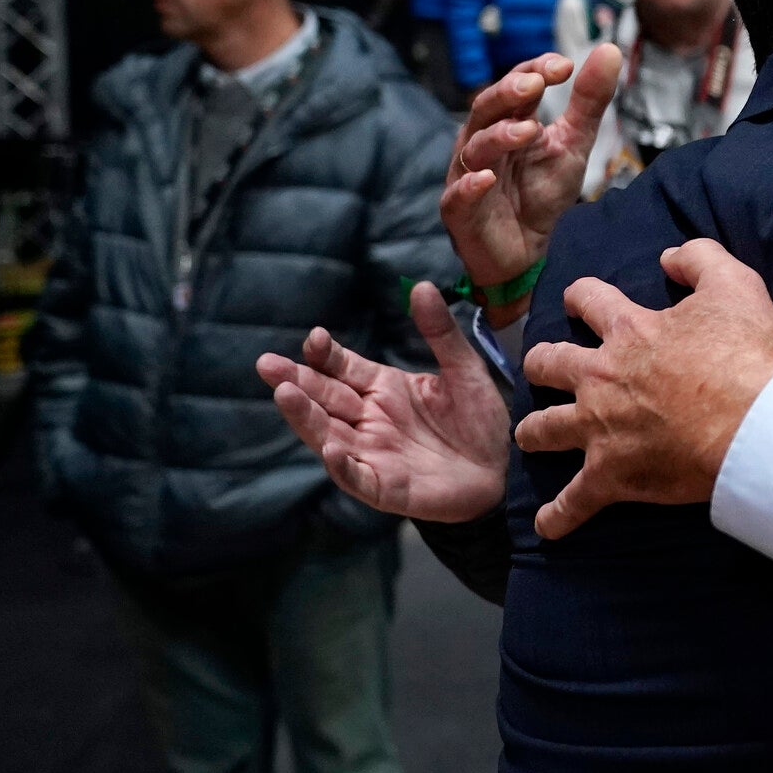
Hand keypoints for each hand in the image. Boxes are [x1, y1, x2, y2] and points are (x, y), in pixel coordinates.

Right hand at [256, 282, 509, 522]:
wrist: (505, 469)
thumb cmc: (481, 420)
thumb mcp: (464, 370)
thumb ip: (440, 333)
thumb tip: (422, 285)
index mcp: (383, 388)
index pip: (342, 368)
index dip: (325, 354)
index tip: (315, 338)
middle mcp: (369, 419)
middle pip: (324, 398)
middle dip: (295, 381)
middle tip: (267, 364)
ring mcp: (373, 454)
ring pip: (328, 435)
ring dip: (305, 417)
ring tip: (284, 395)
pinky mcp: (385, 487)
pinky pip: (357, 477)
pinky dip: (342, 466)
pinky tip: (331, 449)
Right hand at [441, 45, 620, 324]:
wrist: (527, 252)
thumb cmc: (541, 193)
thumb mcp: (573, 145)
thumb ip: (588, 102)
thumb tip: (608, 48)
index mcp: (508, 121)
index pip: (515, 85)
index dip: (534, 71)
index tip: (564, 65)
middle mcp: (483, 141)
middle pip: (486, 108)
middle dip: (508, 92)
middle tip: (536, 83)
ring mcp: (467, 174)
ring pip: (474, 147)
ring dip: (499, 135)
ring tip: (528, 130)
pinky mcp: (459, 211)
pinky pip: (458, 195)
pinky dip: (470, 185)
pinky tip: (486, 179)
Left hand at [515, 240, 772, 538]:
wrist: (753, 424)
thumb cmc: (745, 355)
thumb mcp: (735, 284)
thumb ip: (699, 258)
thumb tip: (669, 256)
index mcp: (628, 331)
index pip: (588, 300)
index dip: (581, 297)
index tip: (579, 300)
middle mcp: (600, 377)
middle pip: (547, 363)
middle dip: (541, 364)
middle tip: (545, 369)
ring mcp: (599, 429)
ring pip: (542, 428)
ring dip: (534, 431)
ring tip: (531, 436)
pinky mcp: (610, 475)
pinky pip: (573, 502)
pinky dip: (560, 516)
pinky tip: (549, 527)